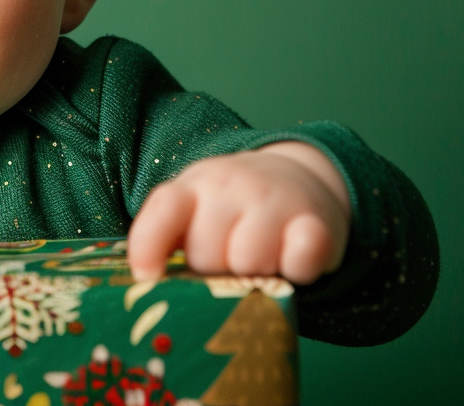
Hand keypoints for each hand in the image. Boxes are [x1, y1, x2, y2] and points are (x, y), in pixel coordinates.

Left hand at [127, 141, 350, 284]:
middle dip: (212, 271)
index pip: (164, 210)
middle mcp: (232, 187)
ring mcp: (275, 200)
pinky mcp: (316, 223)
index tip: (148, 276)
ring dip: (252, 277)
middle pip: (206, 254)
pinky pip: (300, 260)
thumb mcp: (194, 210)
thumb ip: (168, 242)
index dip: (148, 246)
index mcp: (194, 186)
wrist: (295, 175)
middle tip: (226, 264)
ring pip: (249, 261)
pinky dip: (296, 271)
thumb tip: (147, 287)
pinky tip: (291, 264)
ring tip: (257, 264)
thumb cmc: (232, 209)